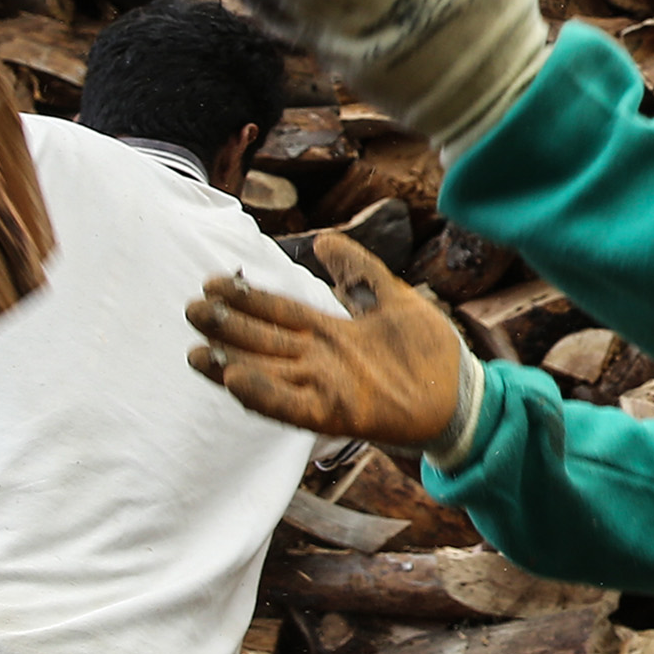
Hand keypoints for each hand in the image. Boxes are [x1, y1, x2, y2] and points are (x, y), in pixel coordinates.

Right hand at [185, 232, 470, 453]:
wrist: (462, 395)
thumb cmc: (430, 352)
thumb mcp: (394, 298)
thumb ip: (359, 270)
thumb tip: (321, 239)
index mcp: (330, 331)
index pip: (278, 311)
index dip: (247, 298)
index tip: (212, 282)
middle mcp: (320, 360)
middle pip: (264, 341)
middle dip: (228, 326)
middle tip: (191, 309)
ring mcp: (326, 388)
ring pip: (268, 374)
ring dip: (232, 363)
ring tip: (196, 351)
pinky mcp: (338, 414)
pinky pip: (292, 406)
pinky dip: (264, 395)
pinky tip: (236, 380)